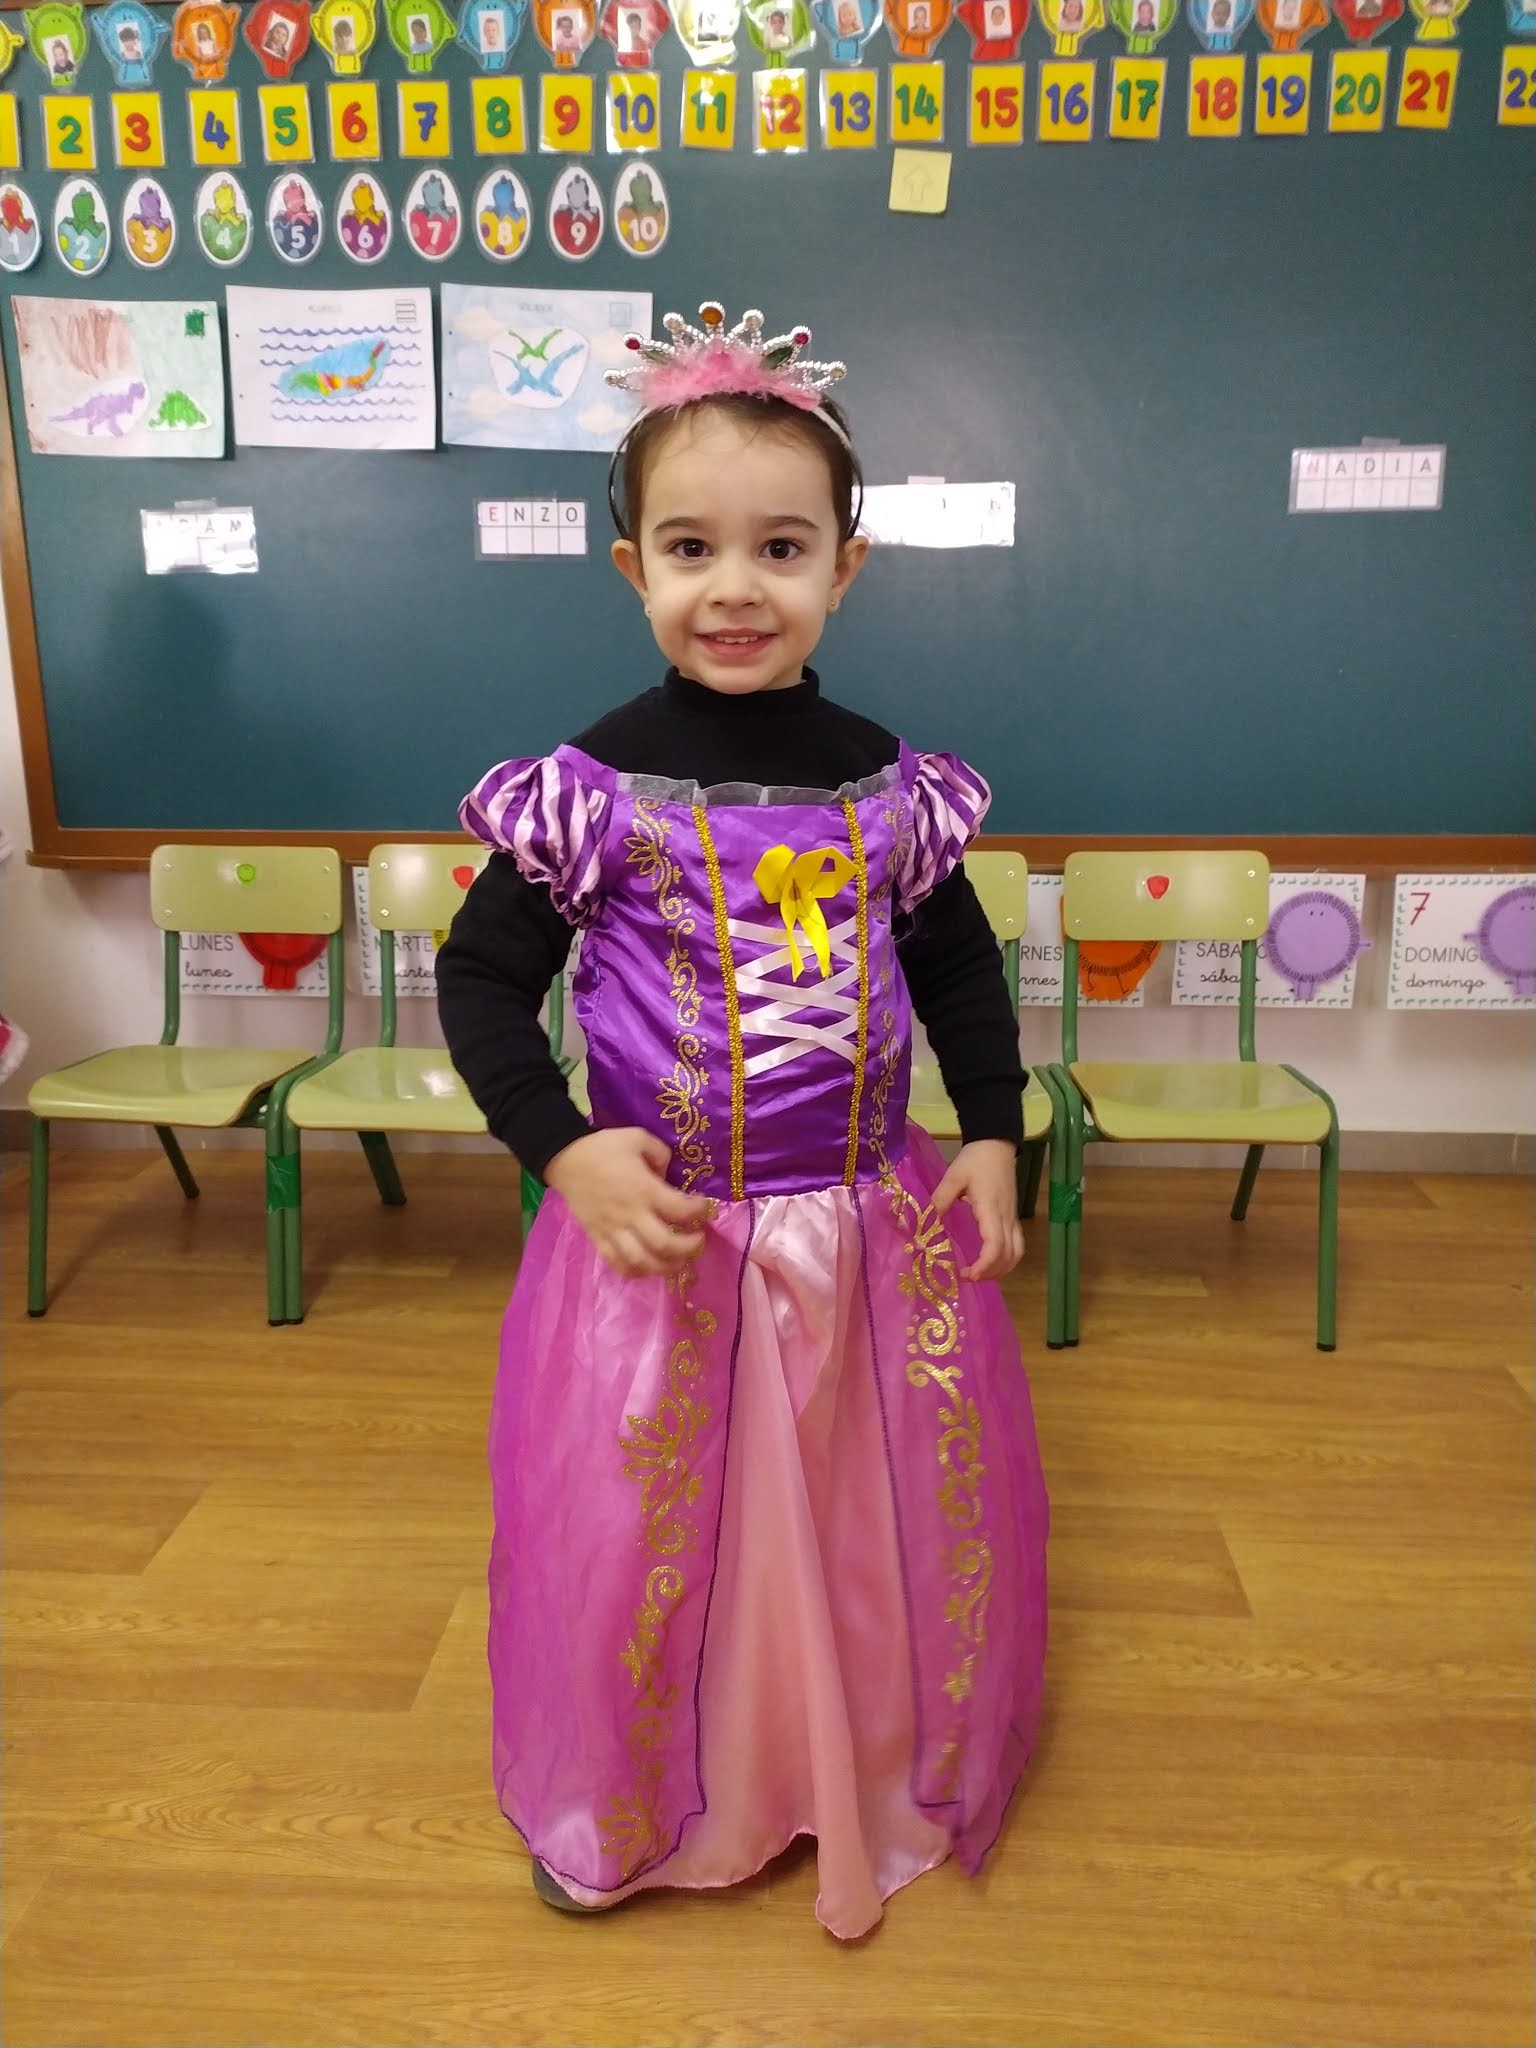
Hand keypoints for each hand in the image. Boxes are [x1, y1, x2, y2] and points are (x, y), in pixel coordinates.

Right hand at [542, 1127, 711, 1278]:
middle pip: (665, 1244)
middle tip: (698, 1241)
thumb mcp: (638, 1137)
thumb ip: (661, 1154)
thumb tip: (668, 1174)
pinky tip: (649, 1267)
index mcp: (644, 1189)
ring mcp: (613, 1230)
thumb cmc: (603, 1147)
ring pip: (642, 1261)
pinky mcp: (598, 1238)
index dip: (699, 1211)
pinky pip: (618, 1264)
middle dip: (689, 1248)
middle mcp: (631, 1215)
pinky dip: (637, 1272)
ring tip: (679, 1261)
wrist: (565, 1158)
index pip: (680, 1209)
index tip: (704, 1207)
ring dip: (666, 1266)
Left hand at [931, 1139, 1023, 1282]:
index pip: (995, 1246)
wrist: (996, 1144)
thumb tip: (926, 1223)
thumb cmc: (976, 1160)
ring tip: (978, 1274)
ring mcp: (1012, 1218)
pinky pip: (1016, 1245)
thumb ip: (940, 1200)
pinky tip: (990, 1262)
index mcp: (991, 1210)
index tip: (966, 1274)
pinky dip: (1006, 1260)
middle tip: (966, 1277)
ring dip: (1001, 1269)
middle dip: (990, 1273)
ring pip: (1016, 1253)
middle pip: (1008, 1256)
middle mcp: (1006, 1218)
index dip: (984, 1266)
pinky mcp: (1013, 1217)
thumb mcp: (954, 1177)